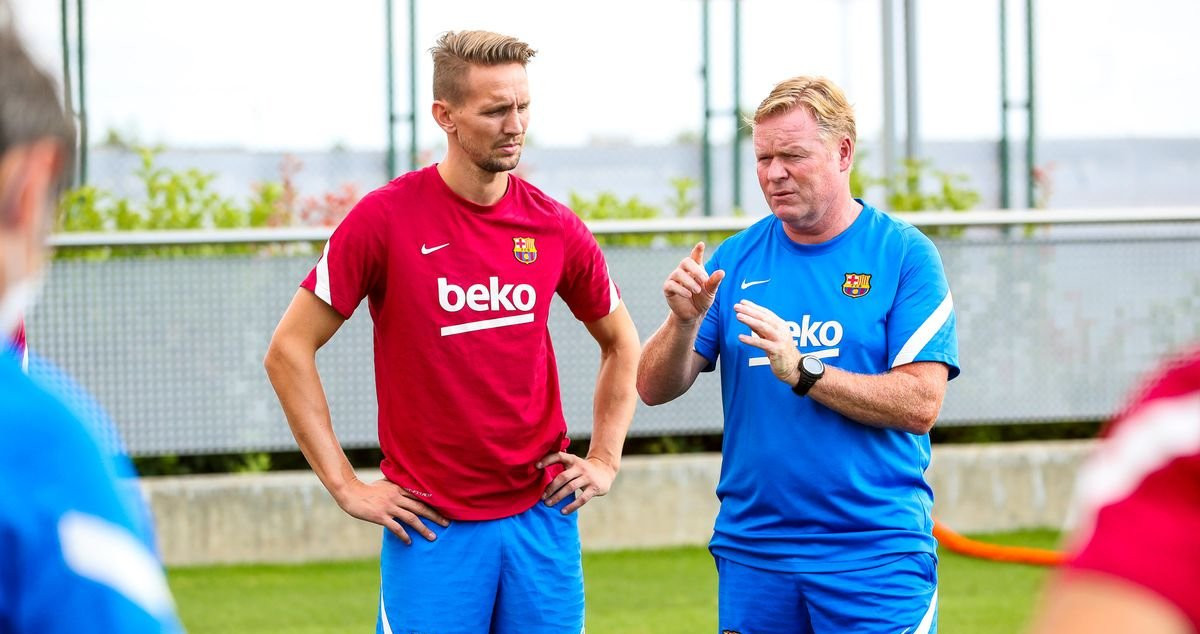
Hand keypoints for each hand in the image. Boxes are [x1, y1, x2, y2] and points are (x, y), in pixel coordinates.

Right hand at [333, 477, 449, 544]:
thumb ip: (397, 484)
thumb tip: (405, 485)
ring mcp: (389, 507)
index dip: (433, 504)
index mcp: (399, 488)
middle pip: (420, 507)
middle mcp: (397, 497)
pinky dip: (404, 535)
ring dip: (423, 528)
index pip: (421, 497)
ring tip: (433, 537)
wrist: (351, 493)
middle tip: (447, 524)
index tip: (445, 510)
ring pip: (411, 518)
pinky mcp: (380, 516)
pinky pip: (396, 527)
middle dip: (435, 516)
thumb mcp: (385, 483)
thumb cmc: (367, 489)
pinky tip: (409, 542)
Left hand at [536, 452, 616, 513]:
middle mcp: (580, 467)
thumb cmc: (582, 470)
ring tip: (548, 504)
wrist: (605, 471)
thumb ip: (561, 467)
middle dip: (551, 488)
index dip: (547, 460)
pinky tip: (563, 511)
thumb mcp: (573, 464)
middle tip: (542, 497)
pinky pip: (582, 499)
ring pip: (570, 488)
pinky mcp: (594, 488)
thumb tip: (540, 478)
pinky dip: (571, 506)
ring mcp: (588, 477)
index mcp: (572, 460)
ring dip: (558, 497)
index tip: (536, 466)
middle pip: (563, 477)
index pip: (559, 456)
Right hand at [663, 242, 724, 324]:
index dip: (697, 250)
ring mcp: (674, 279)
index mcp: (695, 269)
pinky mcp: (668, 288)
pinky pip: (671, 285)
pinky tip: (688, 294)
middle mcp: (683, 271)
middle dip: (696, 270)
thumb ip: (714, 281)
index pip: (695, 257)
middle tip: (704, 280)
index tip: (701, 244)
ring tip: (697, 290)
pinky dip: (681, 289)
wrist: (693, 314)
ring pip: (678, 273)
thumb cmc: (702, 300)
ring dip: (689, 281)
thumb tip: (722, 272)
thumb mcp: (710, 291)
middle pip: (686, 262)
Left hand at [734, 299, 800, 384]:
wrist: (794, 368)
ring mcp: (780, 339)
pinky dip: (751, 340)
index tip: (742, 302)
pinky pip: (762, 343)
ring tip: (738, 316)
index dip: (754, 307)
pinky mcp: (777, 350)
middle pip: (763, 318)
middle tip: (737, 306)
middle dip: (749, 311)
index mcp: (781, 325)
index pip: (766, 313)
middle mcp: (781, 330)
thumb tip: (749, 320)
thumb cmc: (781, 353)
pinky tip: (740, 337)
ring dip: (750, 320)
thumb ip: (761, 330)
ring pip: (763, 327)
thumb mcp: (771, 338)